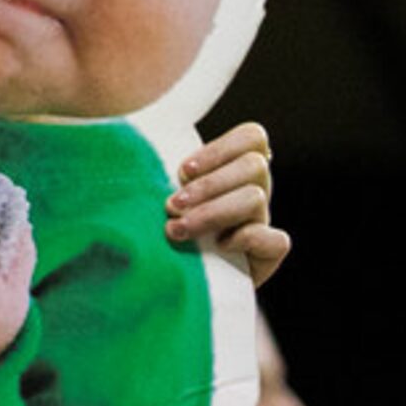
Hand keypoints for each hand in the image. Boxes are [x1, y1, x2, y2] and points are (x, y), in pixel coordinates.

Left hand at [168, 120, 287, 284]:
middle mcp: (252, 189)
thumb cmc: (156, 223)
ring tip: (176, 229)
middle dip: (207, 185)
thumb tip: (128, 130)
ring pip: (255, 198)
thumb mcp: (157, 187)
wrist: (170, 275)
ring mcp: (261, 221)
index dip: (220, 149)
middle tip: (171, 205)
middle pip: (253, 165)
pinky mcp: (267, 254)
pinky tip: (219, 247)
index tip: (183, 170)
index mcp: (233, 166)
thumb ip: (157, 163)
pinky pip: (277, 241)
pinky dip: (247, 239)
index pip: (252, 137)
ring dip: (212, 211)